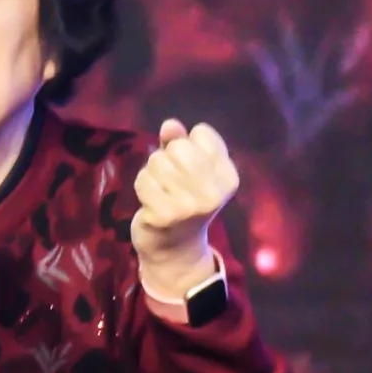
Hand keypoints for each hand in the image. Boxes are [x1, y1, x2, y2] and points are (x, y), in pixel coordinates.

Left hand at [132, 119, 238, 273]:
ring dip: (152, 173)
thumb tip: (169, 124)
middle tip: (171, 181)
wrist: (175, 248)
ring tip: (162, 192)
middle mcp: (214, 192)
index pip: (202, 133)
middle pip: (179, 147)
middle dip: (167, 157)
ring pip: (157, 161)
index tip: (190, 169)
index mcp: (228, 176)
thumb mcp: (189, 170)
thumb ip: (180, 142)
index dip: (188, 145)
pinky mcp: (166, 215)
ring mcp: (190, 206)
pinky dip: (142, 187)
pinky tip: (151, 202)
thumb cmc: (183, 201)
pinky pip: (143, 180)